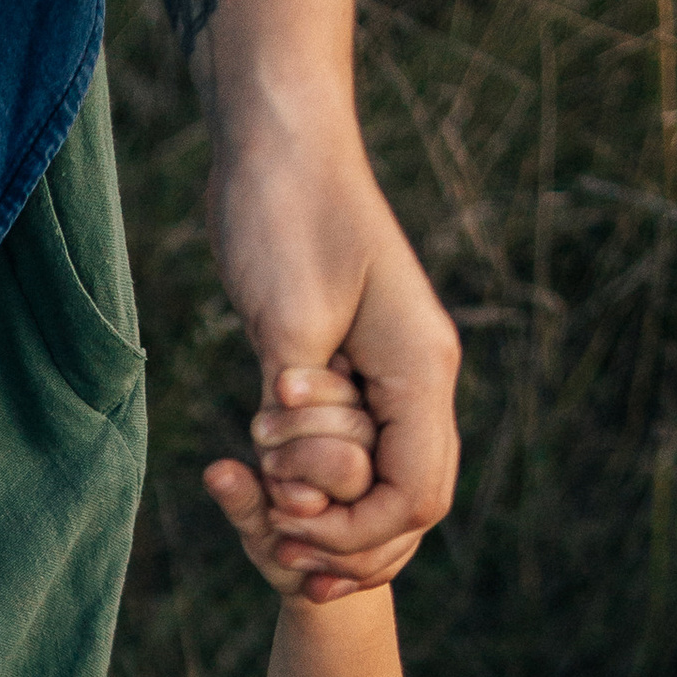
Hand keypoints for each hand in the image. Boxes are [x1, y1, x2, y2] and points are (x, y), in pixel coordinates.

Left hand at [206, 138, 459, 601]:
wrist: (275, 141)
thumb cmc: (283, 212)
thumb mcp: (288, 315)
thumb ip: (303, 403)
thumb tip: (302, 475)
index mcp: (420, 370)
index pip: (416, 498)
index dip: (355, 535)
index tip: (289, 526)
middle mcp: (415, 378)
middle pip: (405, 504)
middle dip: (336, 527)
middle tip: (269, 519)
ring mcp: (384, 373)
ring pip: (372, 480)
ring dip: (312, 491)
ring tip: (256, 464)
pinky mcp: (345, 365)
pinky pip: (341, 447)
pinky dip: (299, 466)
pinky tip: (255, 457)